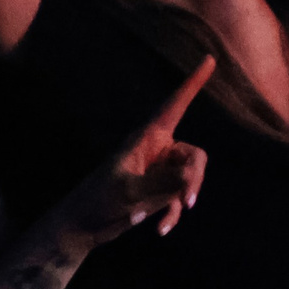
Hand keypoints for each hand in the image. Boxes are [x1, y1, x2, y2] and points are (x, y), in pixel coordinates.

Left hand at [60, 56, 214, 244]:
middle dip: (193, 178)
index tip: (208, 59)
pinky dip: (171, 214)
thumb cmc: (97, 200)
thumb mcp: (127, 191)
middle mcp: (156, 150)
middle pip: (193, 155)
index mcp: (148, 137)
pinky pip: (177, 198)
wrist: (80, 225)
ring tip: (169, 218)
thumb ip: (160, 184)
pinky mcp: (156, 192)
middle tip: (187, 200)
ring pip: (189, 178)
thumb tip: (189, 180)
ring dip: (183, 198)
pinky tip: (160, 230)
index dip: (193, 83)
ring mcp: (158, 172)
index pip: (175, 104)